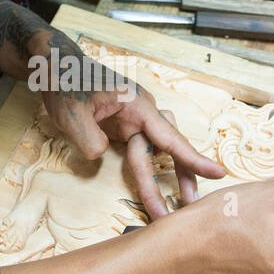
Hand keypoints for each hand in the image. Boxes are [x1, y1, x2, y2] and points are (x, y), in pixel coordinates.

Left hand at [40, 61, 224, 219]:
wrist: (56, 68)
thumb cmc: (65, 84)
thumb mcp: (71, 113)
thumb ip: (89, 139)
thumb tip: (102, 157)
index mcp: (137, 105)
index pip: (170, 136)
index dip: (192, 158)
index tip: (217, 173)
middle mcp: (142, 113)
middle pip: (170, 146)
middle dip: (184, 175)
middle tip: (191, 206)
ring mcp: (135, 120)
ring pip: (159, 150)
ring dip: (169, 173)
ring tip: (173, 203)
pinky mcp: (125, 126)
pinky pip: (144, 149)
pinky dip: (150, 167)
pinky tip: (152, 185)